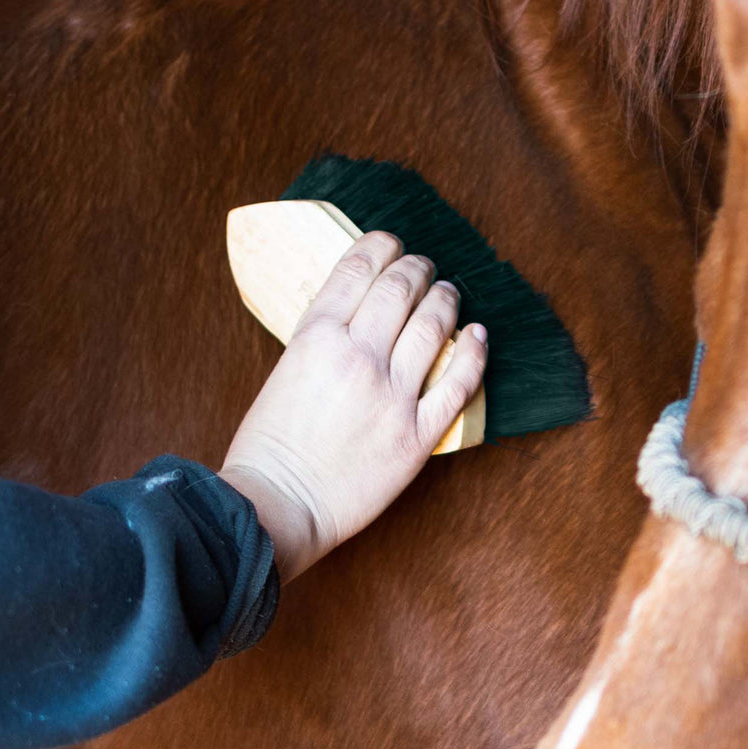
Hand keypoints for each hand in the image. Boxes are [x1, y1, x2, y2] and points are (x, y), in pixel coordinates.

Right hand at [221, 231, 486, 580]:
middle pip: (401, 289)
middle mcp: (358, 357)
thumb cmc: (269, 448)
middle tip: (424, 267)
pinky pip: (459, 384)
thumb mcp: (284, 372)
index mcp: (316, 337)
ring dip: (445, 300)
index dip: (381, 247)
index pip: (358, 269)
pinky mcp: (416, 434)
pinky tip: (478, 335)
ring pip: (433, 326)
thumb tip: (355, 320)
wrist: (279, 505)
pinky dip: (473, 353)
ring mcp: (392, 395)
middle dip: (417, 269)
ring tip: (448, 292)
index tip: (391, 244)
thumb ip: (321, 343)